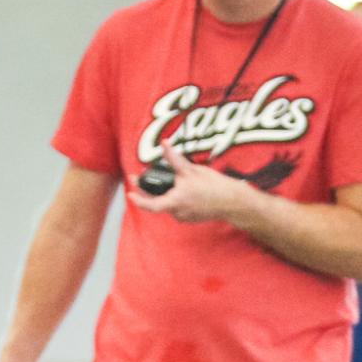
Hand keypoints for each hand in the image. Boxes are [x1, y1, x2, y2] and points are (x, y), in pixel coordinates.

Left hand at [126, 143, 242, 224]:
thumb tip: (164, 143)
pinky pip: (180, 208)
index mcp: (175, 201)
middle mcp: (177, 213)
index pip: (150, 205)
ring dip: (171, 194)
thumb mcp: (191, 170)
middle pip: (160, 202)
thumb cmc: (213, 186)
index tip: (130, 194)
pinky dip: (180, 199)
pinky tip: (191, 191)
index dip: (138, 200)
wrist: (232, 201)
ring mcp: (185, 217)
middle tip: (145, 181)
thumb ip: (174, 159)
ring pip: (171, 204)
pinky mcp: (191, 218)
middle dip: (154, 191)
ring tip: (182, 182)